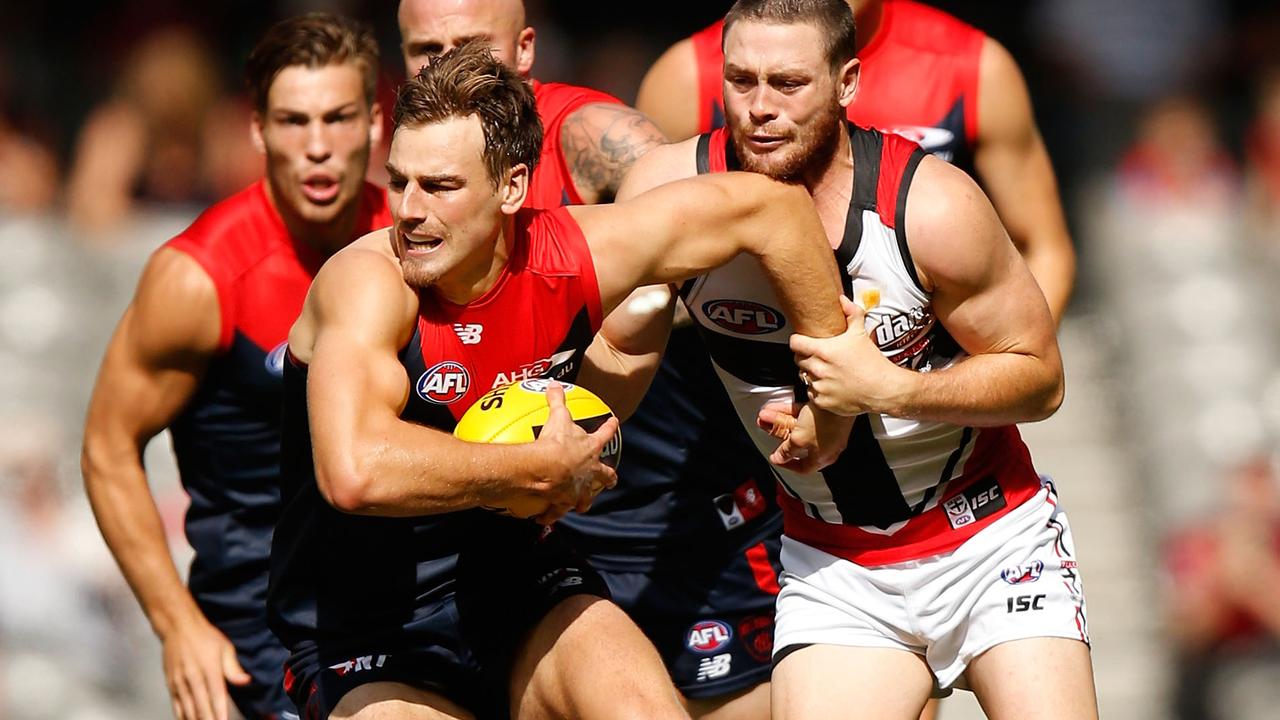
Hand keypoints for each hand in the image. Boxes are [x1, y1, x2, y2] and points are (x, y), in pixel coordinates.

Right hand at [159, 613, 249, 719]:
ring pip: (188, 709)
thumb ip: (234, 668)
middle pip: (201, 707)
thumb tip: (245, 681)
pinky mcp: (171, 684)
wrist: (178, 627)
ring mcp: (180, 683)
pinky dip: (182, 716)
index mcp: (209, 669)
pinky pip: (176, 706)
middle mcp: (193, 678)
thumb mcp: (225, 648)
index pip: (216, 696)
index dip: (220, 713)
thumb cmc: (205, 637)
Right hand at [527, 381, 618, 524]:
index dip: (609, 428)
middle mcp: (589, 471)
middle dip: (609, 477)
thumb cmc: (556, 442)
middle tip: (612, 480)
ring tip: (582, 506)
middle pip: (604, 475)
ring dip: (583, 502)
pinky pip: (556, 511)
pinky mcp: (564, 503)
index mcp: (590, 449)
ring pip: (585, 498)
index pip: (604, 435)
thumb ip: (557, 400)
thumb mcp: (558, 417)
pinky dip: (550, 515)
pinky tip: (544, 519)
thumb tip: (554, 384)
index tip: (615, 422)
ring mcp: (578, 489)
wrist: (548, 468)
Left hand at [758, 402, 853, 473]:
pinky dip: (788, 412)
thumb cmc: (825, 423)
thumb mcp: (799, 440)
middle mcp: (825, 444)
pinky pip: (802, 415)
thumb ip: (787, 451)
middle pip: (796, 443)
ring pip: (797, 426)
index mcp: (823, 457)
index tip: (777, 458)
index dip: (788, 464)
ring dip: (779, 421)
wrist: (841, 398)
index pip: (804, 468)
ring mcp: (825, 428)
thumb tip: (779, 458)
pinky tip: (775, 407)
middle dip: (778, 434)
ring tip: (764, 415)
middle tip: (764, 427)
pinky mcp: (824, 413)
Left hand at [791, 295, 908, 416]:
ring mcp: (819, 387)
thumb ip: (851, 313)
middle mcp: (818, 369)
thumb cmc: (872, 362)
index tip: (803, 341)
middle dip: (806, 357)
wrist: (883, 388)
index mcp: (823, 351)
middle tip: (819, 357)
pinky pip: (811, 394)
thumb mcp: (861, 333)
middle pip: (798, 360)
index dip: (798, 341)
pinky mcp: (822, 402)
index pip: (795, 343)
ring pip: (804, 377)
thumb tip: (842, 299)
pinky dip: (818, 391)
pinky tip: (831, 386)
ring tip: (826, 372)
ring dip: (811, 374)